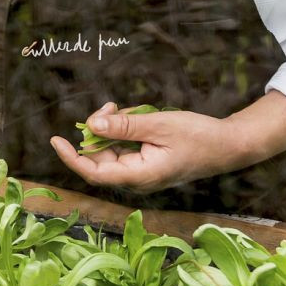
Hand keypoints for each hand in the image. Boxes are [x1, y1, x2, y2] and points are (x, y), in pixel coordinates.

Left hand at [47, 93, 285, 193]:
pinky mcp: (149, 165)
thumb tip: (91, 123)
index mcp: (140, 176)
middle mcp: (138, 179)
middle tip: (110, 106)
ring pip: (112, 151)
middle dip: (97, 131)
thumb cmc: (198, 136)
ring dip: (113, 128)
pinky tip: (137, 116)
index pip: (94, 172)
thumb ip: (124, 126)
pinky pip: (126, 149)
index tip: (55, 140)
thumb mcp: (159, 125)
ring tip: (125, 108)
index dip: (72, 158)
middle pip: (101, 158)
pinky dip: (125, 131)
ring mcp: (143, 174)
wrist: (230, 145)